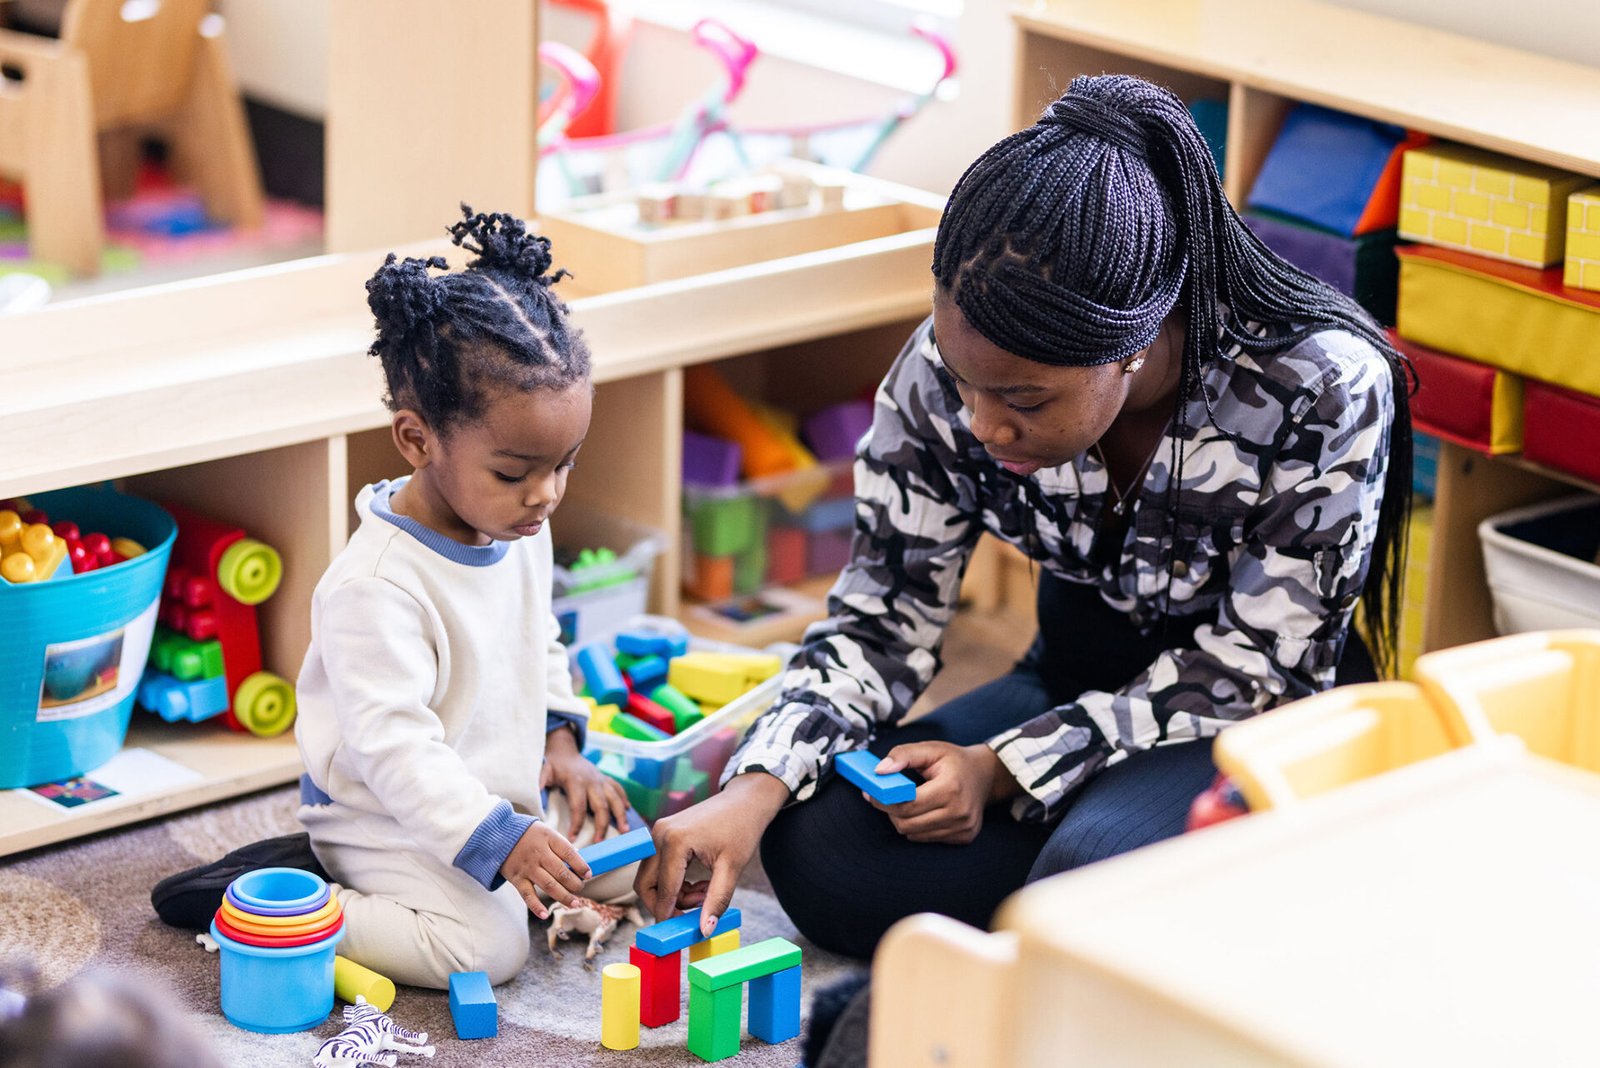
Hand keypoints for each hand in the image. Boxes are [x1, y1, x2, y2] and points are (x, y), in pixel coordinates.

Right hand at [501, 822, 588, 920]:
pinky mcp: (516, 879)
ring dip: (564, 896)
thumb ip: (561, 847)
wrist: (498, 835)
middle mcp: (538, 853)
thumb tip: (579, 862)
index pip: (569, 853)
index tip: (588, 875)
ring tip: (574, 903)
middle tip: (581, 889)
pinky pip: (527, 895)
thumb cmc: (528, 835)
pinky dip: (536, 906)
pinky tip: (545, 914)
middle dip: (575, 884)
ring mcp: (527, 867)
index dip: (581, 865)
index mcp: (548, 838)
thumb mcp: (546, 833)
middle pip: (561, 872)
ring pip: (548, 885)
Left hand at [543, 727, 630, 839]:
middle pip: (601, 805)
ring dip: (620, 814)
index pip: (578, 807)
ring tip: (625, 831)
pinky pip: (618, 789)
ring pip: (615, 798)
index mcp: (576, 782)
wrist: (565, 750)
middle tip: (599, 841)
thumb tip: (536, 790)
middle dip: (602, 825)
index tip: (572, 839)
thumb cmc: (553, 764)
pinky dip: (624, 800)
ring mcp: (601, 780)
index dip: (576, 824)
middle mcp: (592, 781)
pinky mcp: (606, 779)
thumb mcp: (544, 769)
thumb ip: (540, 778)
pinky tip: (628, 811)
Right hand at [635, 772, 789, 936]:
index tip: (679, 933)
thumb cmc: (742, 830)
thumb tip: (704, 931)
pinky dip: (673, 880)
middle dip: (667, 904)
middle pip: (645, 885)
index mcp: (675, 841)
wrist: (745, 801)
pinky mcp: (662, 832)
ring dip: (672, 893)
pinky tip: (698, 881)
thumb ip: (717, 900)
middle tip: (696, 908)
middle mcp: (659, 834)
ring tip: (704, 891)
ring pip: (649, 877)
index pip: (664, 890)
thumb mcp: (732, 868)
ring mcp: (658, 831)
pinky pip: (657, 866)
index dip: (669, 916)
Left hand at [869, 741, 1017, 844]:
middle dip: (889, 811)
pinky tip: (922, 811)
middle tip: (882, 797)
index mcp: (951, 788)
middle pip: (908, 823)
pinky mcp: (964, 837)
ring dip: (902, 820)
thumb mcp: (930, 749)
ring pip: (914, 834)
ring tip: (903, 802)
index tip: (870, 792)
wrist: (986, 775)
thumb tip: (879, 771)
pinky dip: (917, 827)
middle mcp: (960, 812)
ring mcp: (963, 828)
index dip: (884, 800)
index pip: (908, 804)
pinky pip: (927, 838)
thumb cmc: (955, 761)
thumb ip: (903, 755)